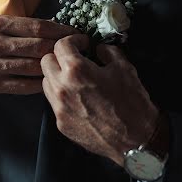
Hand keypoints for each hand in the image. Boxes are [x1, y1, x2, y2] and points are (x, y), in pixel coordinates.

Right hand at [0, 15, 79, 94]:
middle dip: (62, 48)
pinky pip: (25, 85)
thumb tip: (58, 27)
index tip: (76, 33)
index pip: (38, 26)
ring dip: (55, 67)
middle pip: (39, 47)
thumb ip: (24, 26)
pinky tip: (52, 79)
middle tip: (79, 49)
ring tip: (69, 65)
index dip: (61, 30)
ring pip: (34, 67)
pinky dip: (42, 82)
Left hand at [41, 34, 159, 165]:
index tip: (83, 43)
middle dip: (60, 56)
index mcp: (77, 70)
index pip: (61, 45)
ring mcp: (59, 107)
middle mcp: (62, 87)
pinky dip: (62, 95)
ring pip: (46, 82)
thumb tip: (99, 49)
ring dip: (57, 75)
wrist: (136, 141)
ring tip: (75, 78)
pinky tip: (78, 98)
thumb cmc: (132, 103)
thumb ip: (108, 52)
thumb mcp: (125, 68)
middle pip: (46, 61)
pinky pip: (54, 102)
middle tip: (75, 58)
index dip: (73, 40)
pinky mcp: (60, 123)